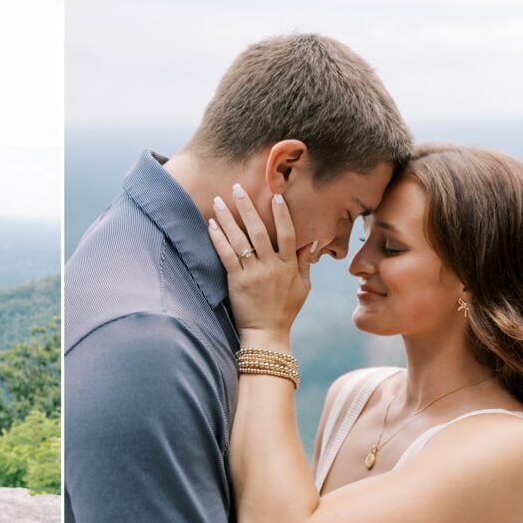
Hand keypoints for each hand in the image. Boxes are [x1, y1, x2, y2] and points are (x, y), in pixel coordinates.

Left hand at [207, 184, 311, 342]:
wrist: (267, 334)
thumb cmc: (285, 311)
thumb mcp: (303, 287)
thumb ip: (304, 263)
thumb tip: (310, 242)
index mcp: (289, 265)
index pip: (287, 233)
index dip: (281, 213)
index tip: (275, 194)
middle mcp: (272, 266)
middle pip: (259, 230)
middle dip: (247, 207)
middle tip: (237, 188)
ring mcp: (253, 273)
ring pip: (240, 240)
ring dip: (228, 218)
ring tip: (218, 201)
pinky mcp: (237, 282)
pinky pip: (226, 256)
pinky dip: (218, 239)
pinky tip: (211, 225)